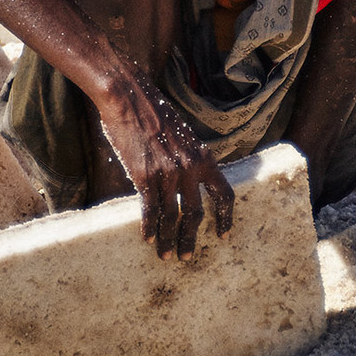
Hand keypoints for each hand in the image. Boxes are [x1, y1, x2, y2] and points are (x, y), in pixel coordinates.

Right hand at [95, 67, 234, 257]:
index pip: (224, 194)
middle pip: (196, 213)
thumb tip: (187, 183)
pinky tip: (147, 238)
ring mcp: (167, 173)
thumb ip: (189, 159)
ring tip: (166, 256)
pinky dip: (149, 227)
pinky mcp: (144, 175)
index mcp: (204, 157)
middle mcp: (190, 168)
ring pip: (172, 216)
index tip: (223, 235)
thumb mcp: (183, 136)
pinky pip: (150, 209)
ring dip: (169, 239)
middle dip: (191, 238)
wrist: (130, 99)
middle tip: (187, 256)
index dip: (225, 217)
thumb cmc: (154, 114)